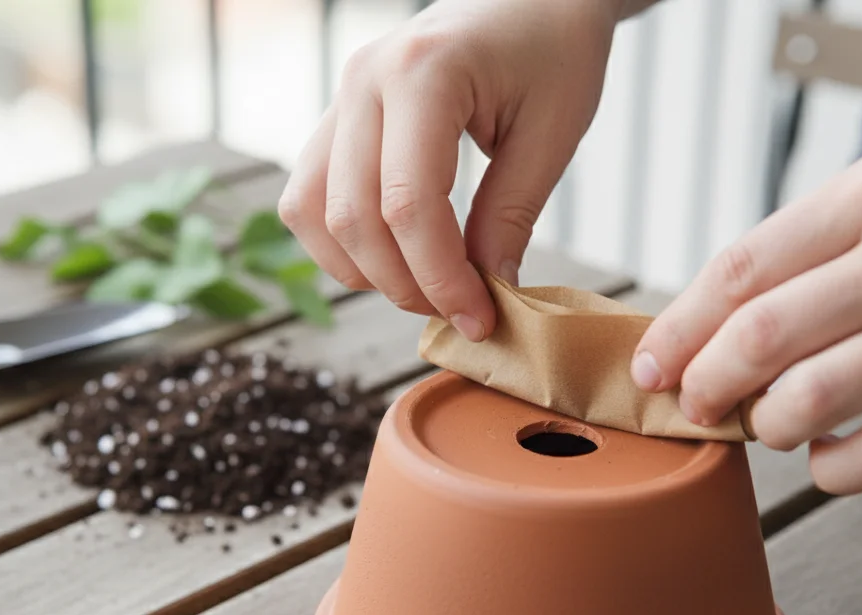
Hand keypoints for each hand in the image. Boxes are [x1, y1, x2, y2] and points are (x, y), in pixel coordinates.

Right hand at [278, 0, 622, 340]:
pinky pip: (308, 194)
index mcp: (423, 73)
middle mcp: (364, 79)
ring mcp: (341, 94)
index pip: (408, 203)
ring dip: (361, 269)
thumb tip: (482, 291)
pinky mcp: (337, 115)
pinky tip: (392, 258)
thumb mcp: (552, 133)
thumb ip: (511, 214)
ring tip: (423, 288)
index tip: (478, 317)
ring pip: (312, 211)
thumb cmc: (553, 52)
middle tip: (457, 312)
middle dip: (403, 283)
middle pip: (353, 216)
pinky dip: (339, 241)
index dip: (440, 276)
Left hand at [631, 135, 861, 493]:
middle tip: (692, 404)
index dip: (679, 327)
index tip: (649, 364)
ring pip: (814, 402)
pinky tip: (828, 453)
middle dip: (705, 384)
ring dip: (766, 427)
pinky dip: (834, 468)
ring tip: (767, 422)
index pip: (742, 270)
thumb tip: (717, 319)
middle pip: (763, 337)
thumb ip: (815, 243)